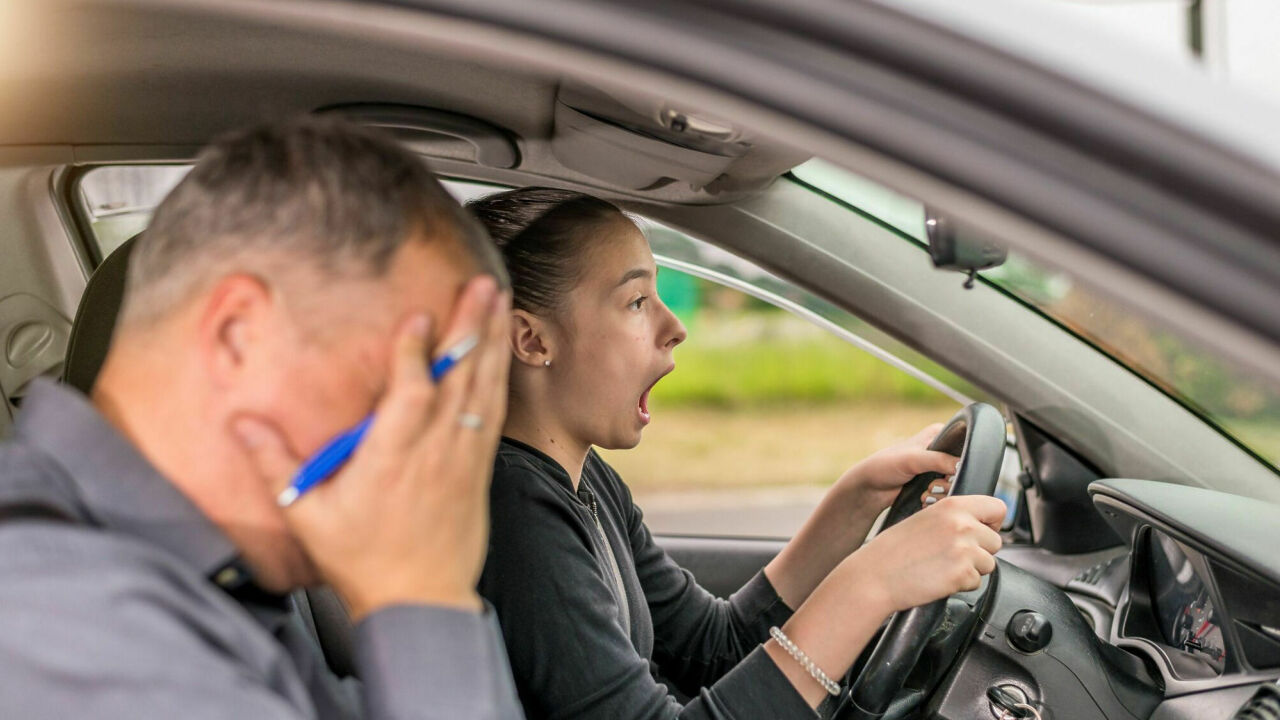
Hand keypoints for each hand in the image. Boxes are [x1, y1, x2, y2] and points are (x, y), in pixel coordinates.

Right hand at [234, 276, 511, 619]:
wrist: (421, 602)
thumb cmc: (363, 561)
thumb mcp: (308, 515)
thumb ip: (274, 464)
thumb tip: (240, 422)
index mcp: (392, 459)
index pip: (410, 395)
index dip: (414, 354)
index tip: (417, 315)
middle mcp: (435, 452)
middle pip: (458, 379)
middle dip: (469, 328)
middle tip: (479, 285)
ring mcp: (463, 458)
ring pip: (483, 389)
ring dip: (492, 342)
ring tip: (497, 300)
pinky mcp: (479, 467)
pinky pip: (494, 411)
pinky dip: (498, 375)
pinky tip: (502, 350)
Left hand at [833, 423, 959, 512]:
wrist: (870, 489)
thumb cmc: (885, 466)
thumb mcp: (912, 459)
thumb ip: (938, 460)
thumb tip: (962, 466)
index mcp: (939, 434)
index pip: (965, 446)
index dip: (961, 463)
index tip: (948, 474)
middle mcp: (941, 449)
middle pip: (963, 469)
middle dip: (949, 482)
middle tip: (933, 486)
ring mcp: (938, 468)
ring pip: (957, 484)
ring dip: (942, 493)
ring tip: (925, 493)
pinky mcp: (934, 484)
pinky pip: (948, 494)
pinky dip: (938, 500)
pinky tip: (925, 499)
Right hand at [845, 494, 1004, 613]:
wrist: (875, 575)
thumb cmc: (894, 550)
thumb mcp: (925, 518)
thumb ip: (954, 518)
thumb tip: (981, 526)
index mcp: (952, 505)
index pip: (997, 507)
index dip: (992, 522)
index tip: (982, 530)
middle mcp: (962, 524)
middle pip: (995, 540)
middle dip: (980, 551)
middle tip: (952, 555)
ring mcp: (964, 550)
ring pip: (989, 563)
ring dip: (971, 569)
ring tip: (943, 566)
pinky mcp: (962, 574)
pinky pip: (976, 582)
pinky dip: (961, 584)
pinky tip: (940, 578)